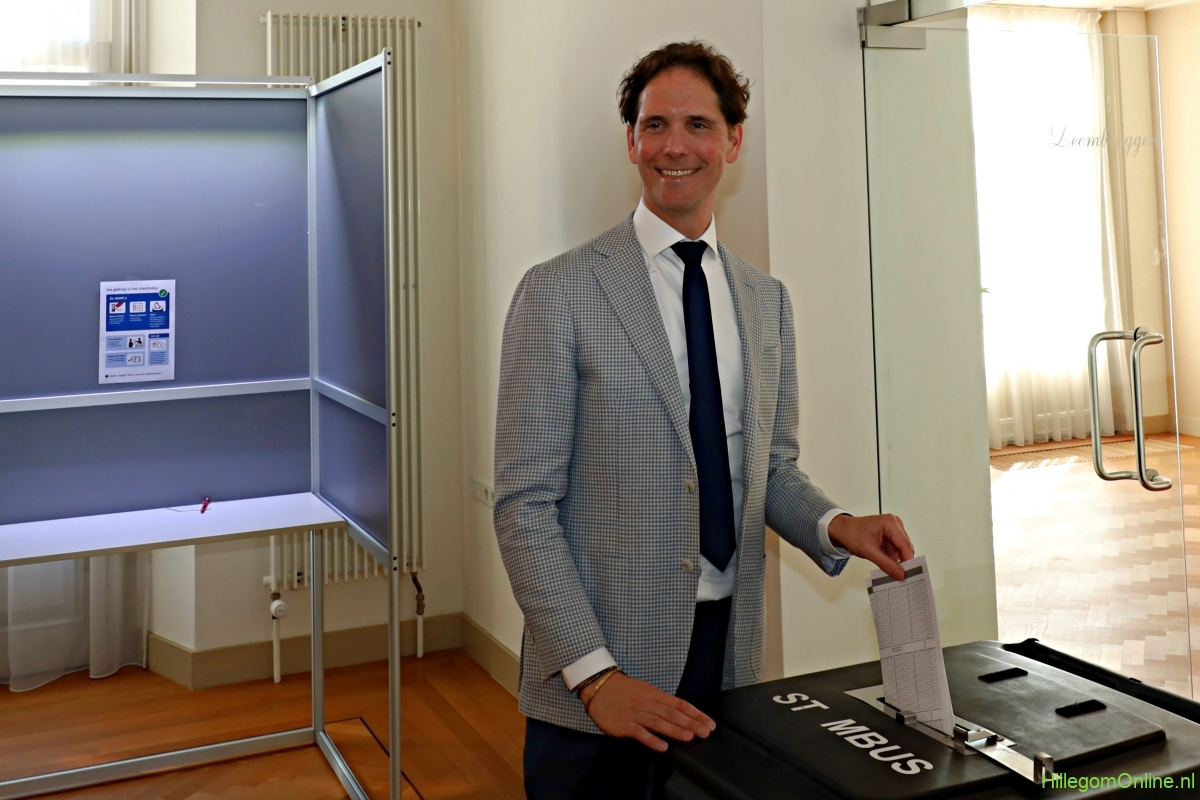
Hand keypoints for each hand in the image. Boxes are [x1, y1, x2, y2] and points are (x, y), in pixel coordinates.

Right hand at [580, 671, 715, 751]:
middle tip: (705, 732)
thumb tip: (680, 714)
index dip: (695, 714)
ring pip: (658, 722)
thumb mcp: (644, 690)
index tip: (709, 723)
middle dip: (690, 723)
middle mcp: (647, 703)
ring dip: (675, 730)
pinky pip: (639, 732)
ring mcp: (635, 714)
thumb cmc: (623, 689)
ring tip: (689, 737)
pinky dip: (651, 739)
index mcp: (654, 694)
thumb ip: (660, 702)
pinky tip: (663, 747)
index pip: (679, 704)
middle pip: (672, 714)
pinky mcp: (623, 725)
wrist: (598, 685)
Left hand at [827, 513, 913, 580]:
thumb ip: (886, 564)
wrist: (842, 530)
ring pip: (901, 550)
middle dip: (902, 562)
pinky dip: (891, 558)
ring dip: (895, 560)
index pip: (905, 545)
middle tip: (900, 577)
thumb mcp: (869, 551)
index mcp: (890, 523)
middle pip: (905, 547)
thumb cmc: (852, 535)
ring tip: (889, 571)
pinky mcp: (891, 536)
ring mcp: (893, 530)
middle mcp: (895, 524)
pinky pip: (896, 550)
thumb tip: (901, 575)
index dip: (908, 561)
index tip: (909, 575)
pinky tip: (886, 564)